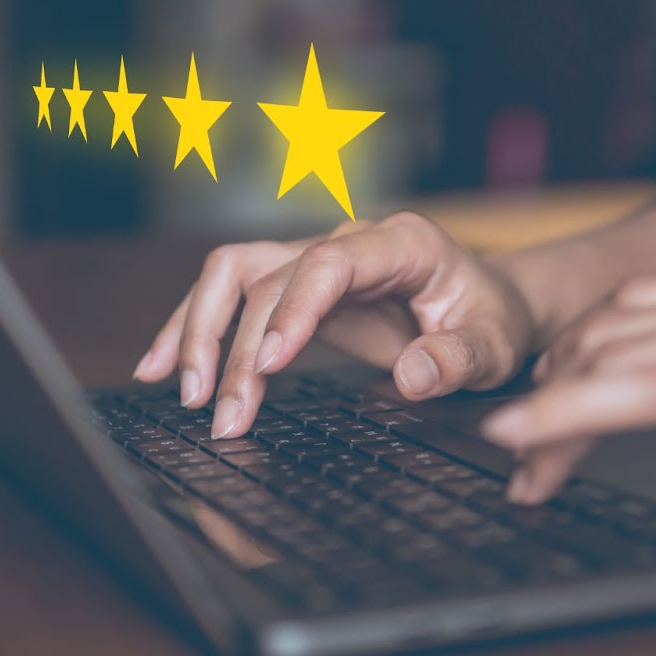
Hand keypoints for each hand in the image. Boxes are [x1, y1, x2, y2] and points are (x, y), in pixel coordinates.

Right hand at [133, 212, 537, 440]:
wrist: (492, 307)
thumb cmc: (493, 321)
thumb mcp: (494, 346)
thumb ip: (458, 359)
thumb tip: (412, 376)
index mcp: (401, 244)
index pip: (329, 263)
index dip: (293, 308)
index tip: (270, 363)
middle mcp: (349, 241)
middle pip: (269, 275)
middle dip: (238, 345)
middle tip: (224, 414)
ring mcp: (317, 261)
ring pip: (235, 273)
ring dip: (199, 328)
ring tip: (183, 392)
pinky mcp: (297, 287)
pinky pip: (234, 295)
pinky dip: (196, 328)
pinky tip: (161, 367)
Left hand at [482, 271, 655, 566]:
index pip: (654, 303)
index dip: (593, 344)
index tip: (558, 387)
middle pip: (619, 321)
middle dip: (559, 372)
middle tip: (524, 427)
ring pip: (615, 352)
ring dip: (547, 401)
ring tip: (510, 444)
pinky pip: (636, 394)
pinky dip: (564, 415)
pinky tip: (523, 440)